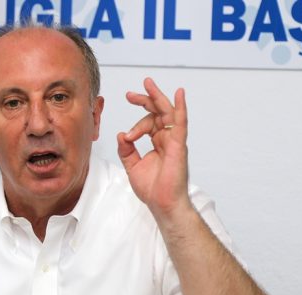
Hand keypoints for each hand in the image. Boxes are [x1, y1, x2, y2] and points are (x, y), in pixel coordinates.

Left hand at [116, 77, 190, 220]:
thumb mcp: (132, 166)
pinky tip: (179, 94)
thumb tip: (121, 135)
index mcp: (158, 143)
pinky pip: (180, 123)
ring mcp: (174, 141)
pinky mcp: (178, 145)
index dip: (136, 123)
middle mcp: (167, 139)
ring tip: (147, 84)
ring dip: (157, 97)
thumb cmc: (152, 189)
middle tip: (129, 95)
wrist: (162, 203)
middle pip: (158, 112)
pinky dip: (180, 107)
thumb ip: (126, 150)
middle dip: (144, 100)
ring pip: (167, 113)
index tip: (126, 135)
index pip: (149, 122)